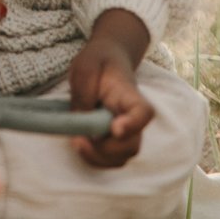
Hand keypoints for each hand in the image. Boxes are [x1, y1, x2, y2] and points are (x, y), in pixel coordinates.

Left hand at [68, 10, 153, 167]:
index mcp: (129, 95)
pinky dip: (94, 158)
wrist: (107, 59)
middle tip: (80, 140)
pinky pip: (110, 160)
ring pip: (121, 157)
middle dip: (105, 150)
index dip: (133, 125)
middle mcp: (132, 118)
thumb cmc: (97, 61)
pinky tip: (79, 144)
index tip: (114, 129)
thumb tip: (82, 125)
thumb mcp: (85, 68)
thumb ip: (84, 95)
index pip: (143, 113)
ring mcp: (126, 131)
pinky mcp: (114, 140)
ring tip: (77, 142)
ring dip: (97, 157)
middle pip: (132, 144)